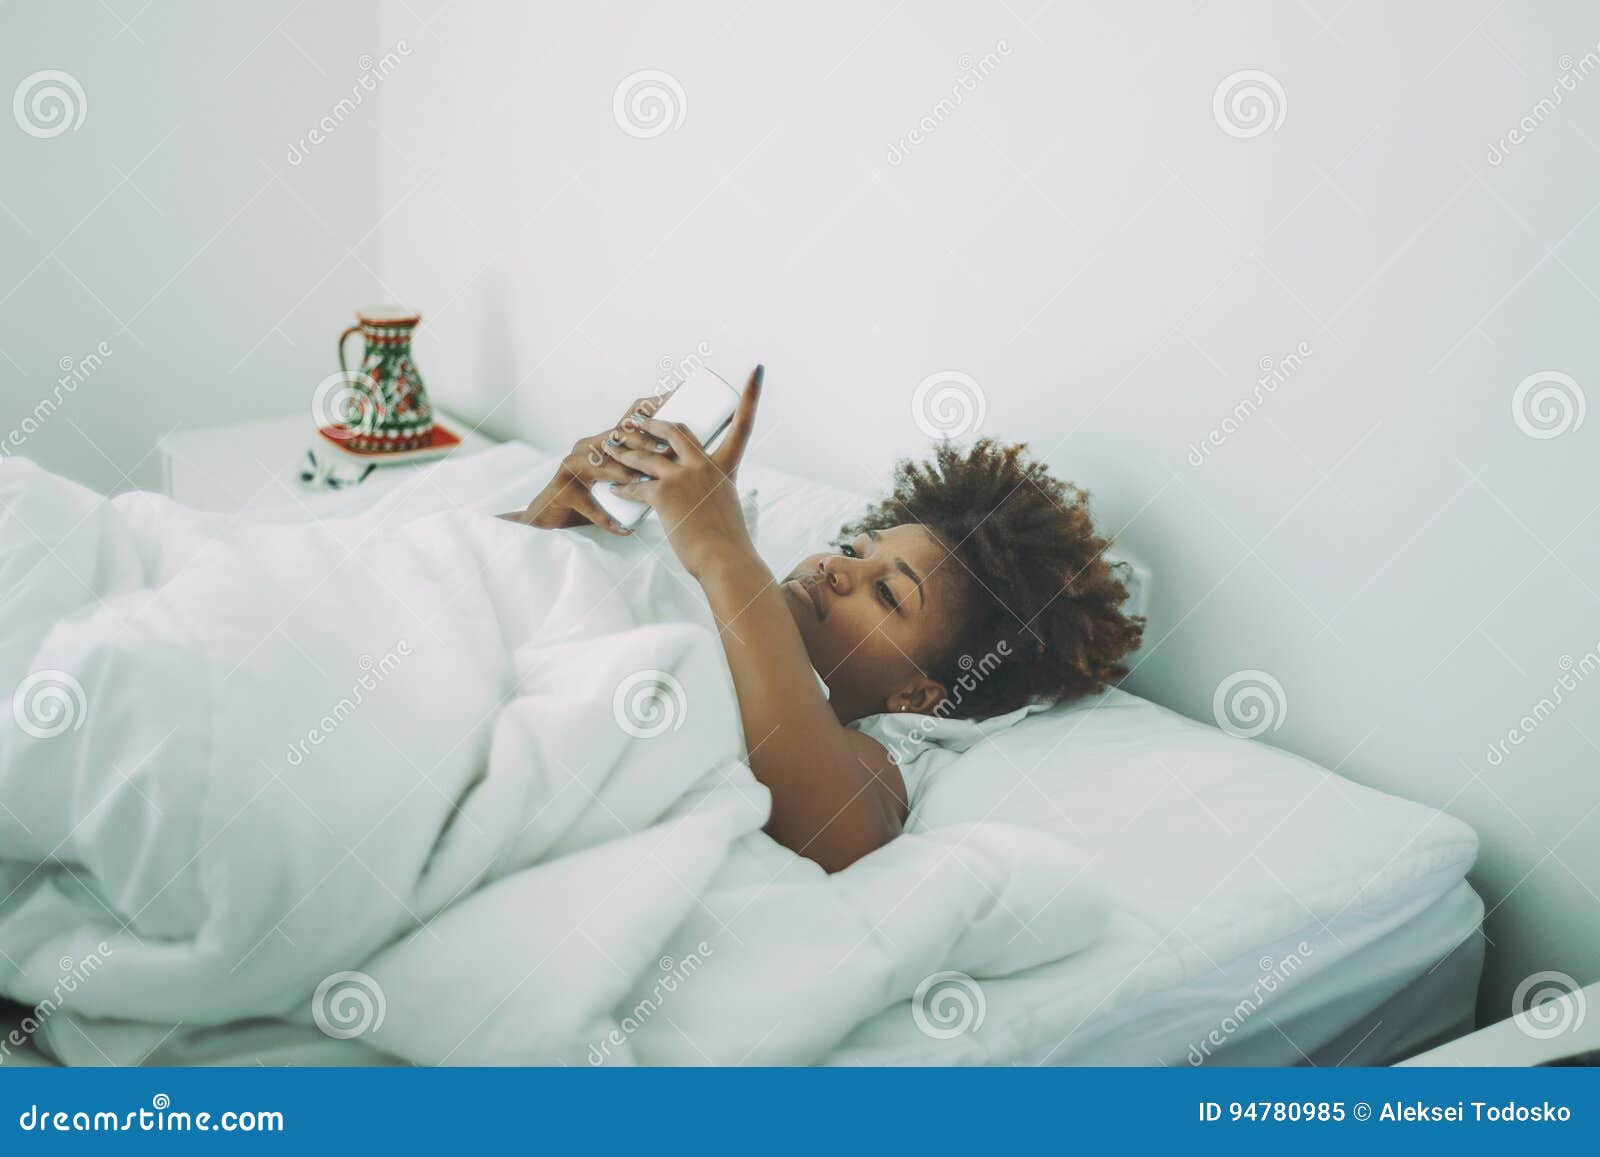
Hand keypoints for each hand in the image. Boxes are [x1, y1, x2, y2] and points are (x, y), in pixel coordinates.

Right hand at [497, 392, 675, 533]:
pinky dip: (607, 519)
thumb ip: (641, 466)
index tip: (674, 397)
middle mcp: (587, 447)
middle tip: (668, 449)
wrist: (551, 516)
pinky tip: (625, 529)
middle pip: (617, 438)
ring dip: (624, 474)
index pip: (629, 420)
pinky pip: (589, 506)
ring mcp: (572, 466)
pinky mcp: (563, 490)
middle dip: (643, 441)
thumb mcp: (617, 475)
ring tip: (645, 483)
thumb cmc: (591, 495)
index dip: (649, 408)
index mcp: (604, 441)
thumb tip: (680, 459)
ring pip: (602, 466)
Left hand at [602, 365, 762, 577]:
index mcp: (726, 466)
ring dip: (625, 451)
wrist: (724, 559)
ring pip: (646, 455)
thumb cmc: (729, 542)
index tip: (758, 368)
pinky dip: (622, 488)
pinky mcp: (663, 495)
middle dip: (652, 422)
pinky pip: (635, 487)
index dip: (753, 393)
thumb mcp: (727, 508)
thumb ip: (713, 495)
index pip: (744, 422)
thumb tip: (703, 498)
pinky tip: (612, 489)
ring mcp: (683, 477)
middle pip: (675, 430)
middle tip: (636, 421)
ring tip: (611, 447)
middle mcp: (704, 465)